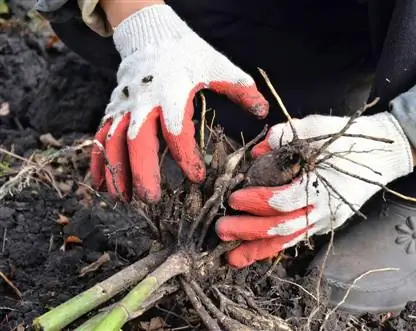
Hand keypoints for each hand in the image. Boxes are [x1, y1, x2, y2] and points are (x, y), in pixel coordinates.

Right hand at [90, 4, 268, 201]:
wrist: (152, 36)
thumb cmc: (189, 55)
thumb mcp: (218, 66)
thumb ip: (240, 88)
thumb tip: (263, 112)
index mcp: (172, 92)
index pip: (177, 129)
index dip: (186, 155)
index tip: (197, 177)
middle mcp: (144, 102)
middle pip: (138, 139)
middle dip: (142, 171)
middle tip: (151, 199)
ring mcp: (124, 106)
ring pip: (114, 142)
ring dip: (116, 172)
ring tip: (124, 200)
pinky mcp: (112, 110)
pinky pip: (100, 137)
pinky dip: (98, 162)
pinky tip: (102, 185)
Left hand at [216, 112, 413, 267]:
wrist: (383, 157)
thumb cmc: (350, 140)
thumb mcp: (316, 128)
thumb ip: (284, 138)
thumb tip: (256, 153)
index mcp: (323, 187)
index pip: (283, 201)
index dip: (256, 202)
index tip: (234, 198)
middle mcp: (324, 211)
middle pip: (281, 228)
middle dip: (249, 231)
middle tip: (221, 230)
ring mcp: (325, 221)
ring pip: (288, 241)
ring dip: (257, 250)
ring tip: (231, 258)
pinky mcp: (324, 224)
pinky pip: (295, 238)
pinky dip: (273, 246)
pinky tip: (253, 251)